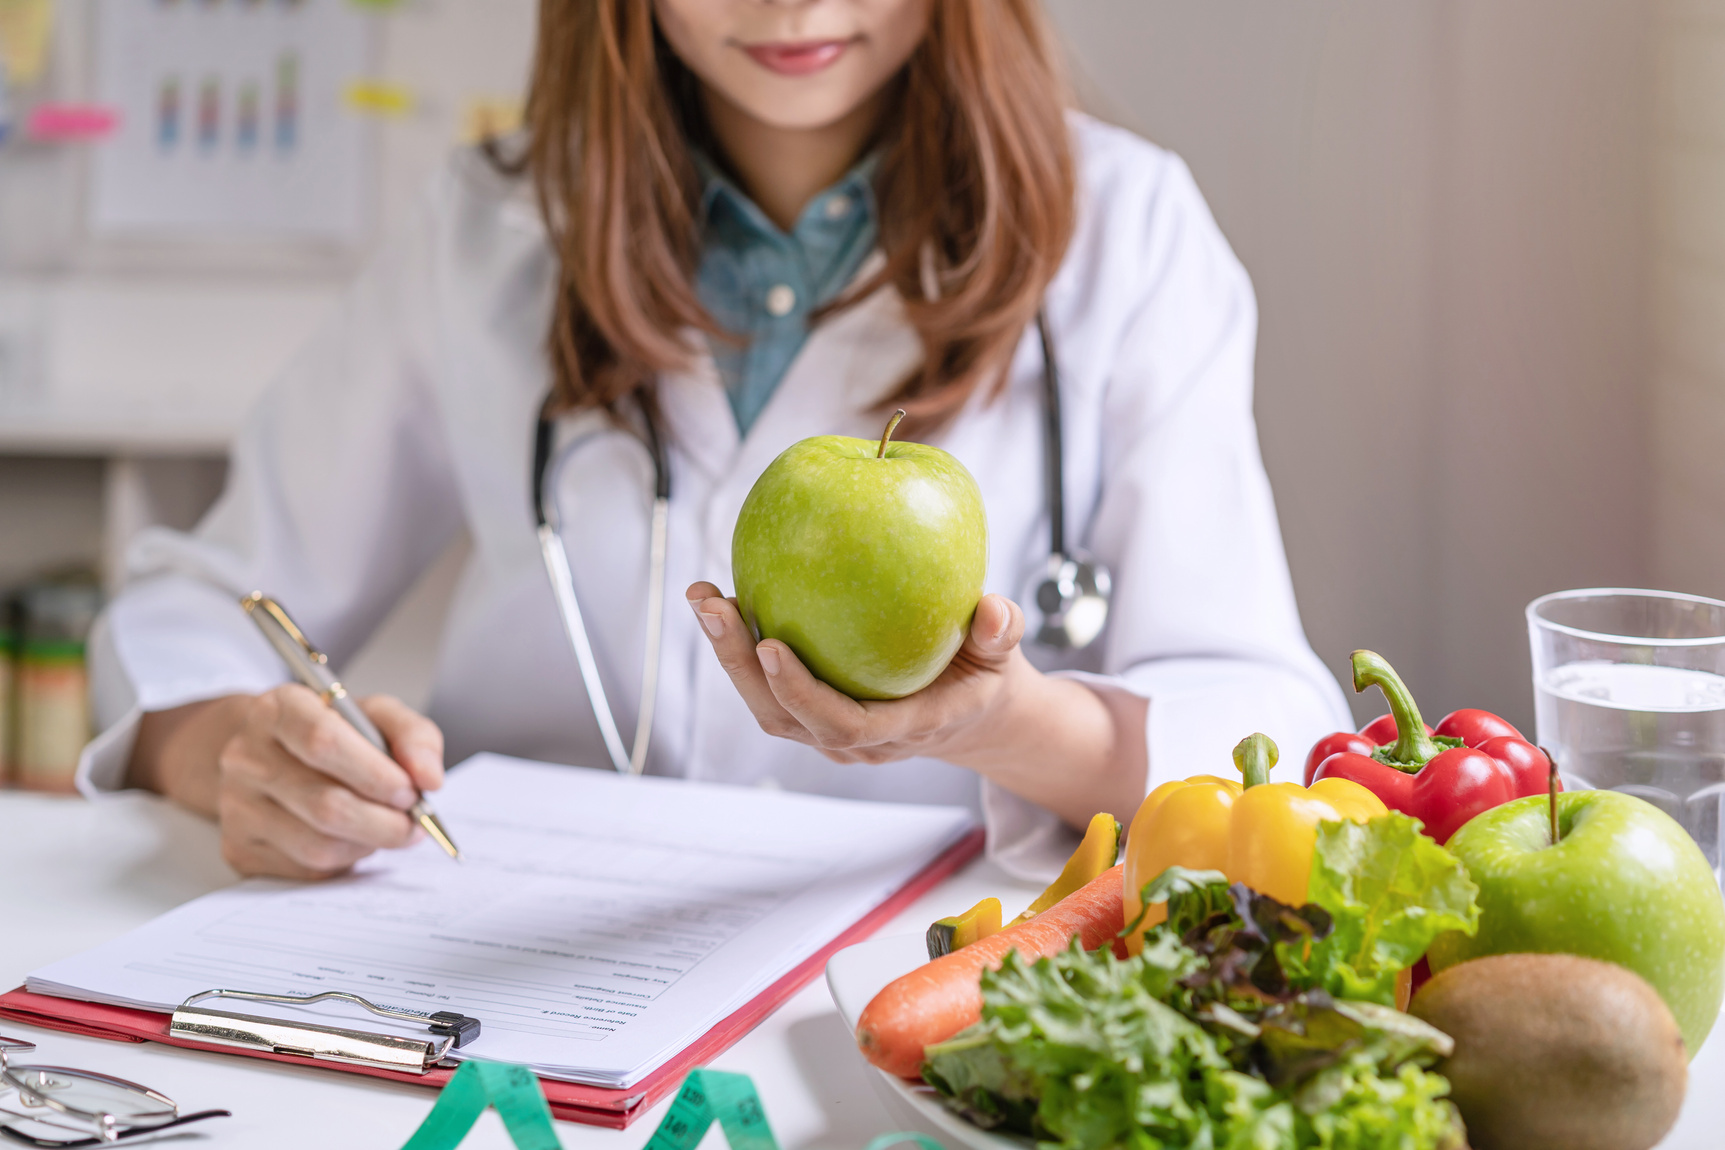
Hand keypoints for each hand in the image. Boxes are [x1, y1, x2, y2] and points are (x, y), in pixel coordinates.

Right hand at [210, 687, 444, 878]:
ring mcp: (236, 806)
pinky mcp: (240, 847)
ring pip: (319, 845)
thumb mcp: (375, 715)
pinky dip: (346, 859)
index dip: (376, 774)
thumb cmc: (331, 732)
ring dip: (369, 843)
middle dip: (385, 820)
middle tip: (415, 820)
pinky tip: (354, 838)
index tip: (412, 789)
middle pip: (326, 804)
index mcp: (278, 710)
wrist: (271, 754)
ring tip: (387, 827)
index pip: (323, 742)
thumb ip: (413, 735)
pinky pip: (307, 868)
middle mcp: (247, 757)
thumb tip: (429, 778)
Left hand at [685, 581, 1031, 764]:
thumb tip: (995, 607)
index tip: (770, 644)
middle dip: (740, 665)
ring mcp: (829, 731)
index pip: (842, 723)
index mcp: (901, 728)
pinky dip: (741, 648)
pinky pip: (769, 687)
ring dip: (729, 655)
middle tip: (714, 606)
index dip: (801, 692)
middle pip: (784, 717)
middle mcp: (854, 741)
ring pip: (767, 706)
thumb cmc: (985, 678)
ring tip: (704, 598)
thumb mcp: (1004, 656)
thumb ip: (1002, 633)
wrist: (972, 717)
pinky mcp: (813, 714)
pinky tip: (724, 598)